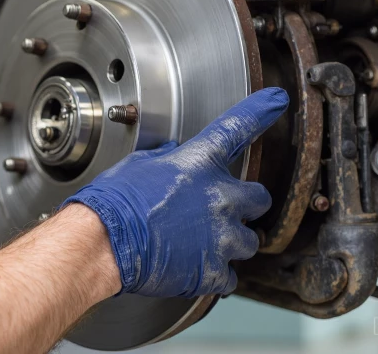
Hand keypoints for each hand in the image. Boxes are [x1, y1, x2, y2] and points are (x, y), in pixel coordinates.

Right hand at [61, 87, 288, 297]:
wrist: (102, 242)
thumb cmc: (114, 203)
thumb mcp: (139, 165)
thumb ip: (166, 160)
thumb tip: (172, 157)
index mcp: (199, 163)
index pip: (238, 127)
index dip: (261, 110)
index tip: (275, 101)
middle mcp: (219, 197)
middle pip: (259, 198)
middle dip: (245, 203)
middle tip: (223, 209)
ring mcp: (220, 236)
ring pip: (248, 241)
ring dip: (230, 241)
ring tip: (203, 244)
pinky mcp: (212, 270)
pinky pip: (229, 276)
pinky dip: (216, 273)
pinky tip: (195, 267)